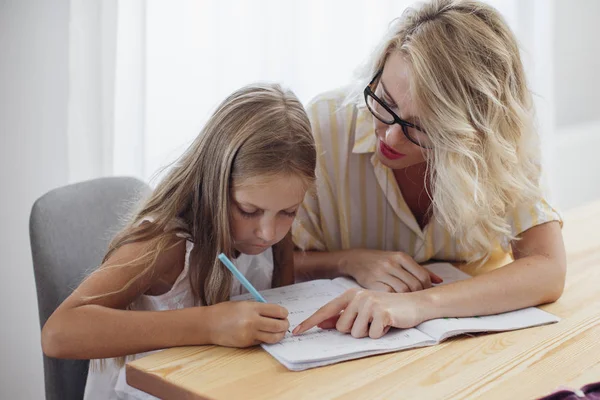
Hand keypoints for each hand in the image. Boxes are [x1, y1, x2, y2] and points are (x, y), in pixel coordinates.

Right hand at [207, 301, 289, 346]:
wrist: (209, 324)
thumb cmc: (225, 311)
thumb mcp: (243, 304)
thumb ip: (259, 308)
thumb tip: (276, 313)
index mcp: (252, 308)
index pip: (278, 311)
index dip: (284, 313)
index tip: (284, 314)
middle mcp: (252, 321)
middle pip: (279, 325)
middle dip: (285, 325)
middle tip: (284, 323)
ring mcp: (250, 334)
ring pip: (274, 337)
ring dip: (279, 334)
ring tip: (278, 331)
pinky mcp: (247, 343)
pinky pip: (263, 342)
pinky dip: (267, 338)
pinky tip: (264, 334)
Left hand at [292, 288, 426, 338]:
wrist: (414, 303)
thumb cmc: (387, 307)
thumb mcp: (363, 309)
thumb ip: (343, 315)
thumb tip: (323, 324)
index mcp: (350, 294)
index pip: (326, 310)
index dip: (311, 322)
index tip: (297, 331)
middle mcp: (358, 297)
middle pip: (342, 328)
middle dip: (356, 330)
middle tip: (371, 321)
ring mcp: (369, 304)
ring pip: (356, 333)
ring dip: (369, 332)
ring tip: (379, 322)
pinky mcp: (381, 312)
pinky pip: (372, 335)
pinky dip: (381, 334)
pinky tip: (388, 324)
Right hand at [339, 249, 441, 291]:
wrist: (356, 259)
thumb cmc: (382, 261)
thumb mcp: (399, 260)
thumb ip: (419, 270)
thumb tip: (439, 281)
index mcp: (401, 256)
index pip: (422, 275)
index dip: (427, 287)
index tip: (426, 293)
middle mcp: (392, 263)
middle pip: (414, 284)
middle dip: (419, 295)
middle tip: (418, 300)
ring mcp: (382, 273)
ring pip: (403, 291)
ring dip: (408, 299)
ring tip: (408, 302)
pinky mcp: (372, 282)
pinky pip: (389, 294)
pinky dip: (395, 300)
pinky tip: (396, 301)